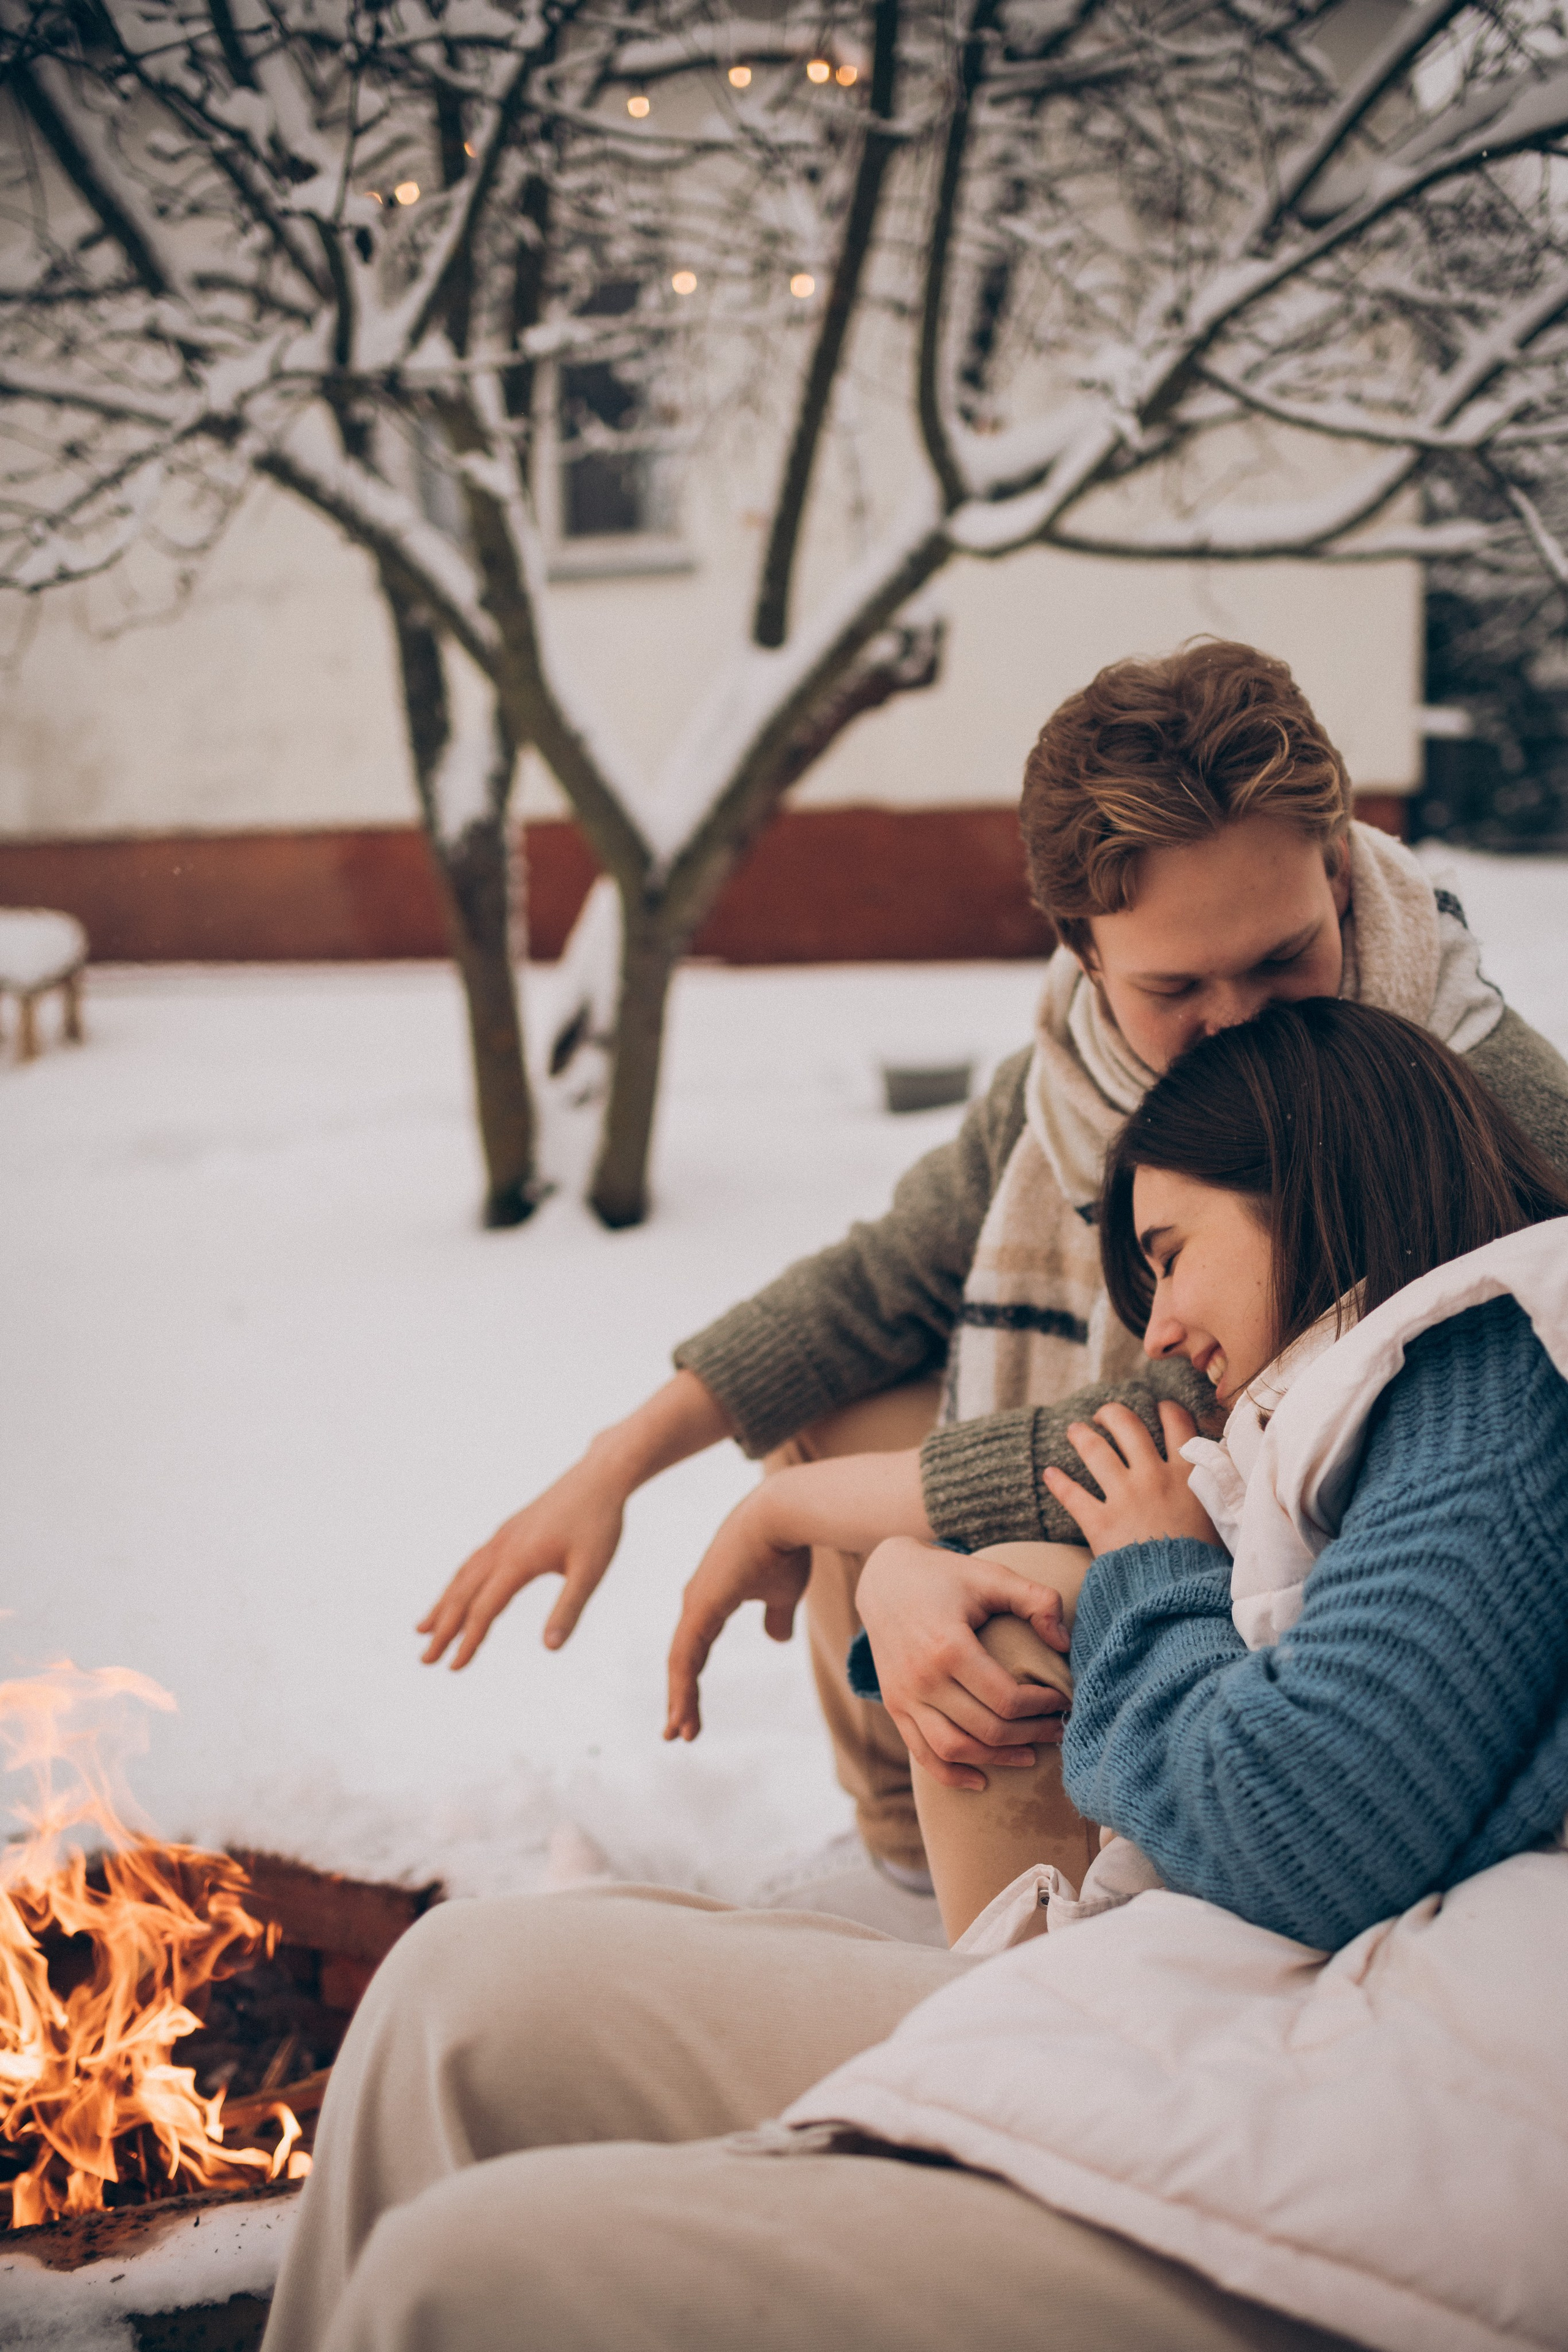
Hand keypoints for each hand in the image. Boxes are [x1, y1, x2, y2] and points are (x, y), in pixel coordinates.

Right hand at [418, 1445, 629, 1667]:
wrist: (599, 1477)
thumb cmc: (599, 1525)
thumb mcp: (590, 1571)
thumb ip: (569, 1609)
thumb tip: (551, 1649)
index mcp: (519, 1561)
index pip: (485, 1609)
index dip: (468, 1641)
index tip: (453, 1668)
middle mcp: (502, 1548)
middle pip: (463, 1594)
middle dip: (443, 1629)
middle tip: (425, 1660)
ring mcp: (502, 1537)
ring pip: (463, 1576)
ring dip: (443, 1605)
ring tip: (422, 1629)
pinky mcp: (508, 1531)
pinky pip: (474, 1561)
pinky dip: (458, 1582)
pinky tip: (457, 1591)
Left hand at [665, 1487, 811, 1742]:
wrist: (785, 1514)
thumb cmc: (786, 1546)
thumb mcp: (784, 1591)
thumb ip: (777, 1616)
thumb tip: (775, 1640)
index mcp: (712, 1600)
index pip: (695, 1649)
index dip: (691, 1682)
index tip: (689, 1714)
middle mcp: (697, 1602)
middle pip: (683, 1659)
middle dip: (680, 1698)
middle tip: (676, 1733)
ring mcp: (696, 1603)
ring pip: (680, 1662)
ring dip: (679, 1699)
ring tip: (679, 1733)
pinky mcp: (701, 1606)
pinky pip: (685, 1655)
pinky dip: (681, 1685)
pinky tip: (680, 1710)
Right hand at [855, 1538, 1072, 1792]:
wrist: (884, 1578)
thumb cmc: (947, 1578)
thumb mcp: (993, 1576)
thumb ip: (1037, 1599)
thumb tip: (1064, 1643)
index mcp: (949, 1647)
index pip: (1006, 1699)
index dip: (1042, 1706)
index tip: (1062, 1699)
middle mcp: (922, 1678)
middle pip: (987, 1729)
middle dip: (1031, 1735)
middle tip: (1058, 1729)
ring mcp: (904, 1696)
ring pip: (955, 1749)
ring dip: (998, 1759)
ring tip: (1030, 1755)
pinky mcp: (894, 1706)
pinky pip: (922, 1754)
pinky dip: (951, 1775)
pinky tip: (981, 1780)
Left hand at [1042, 1402, 1218, 1556]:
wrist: (1184, 1593)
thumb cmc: (1207, 1561)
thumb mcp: (1223, 1519)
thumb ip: (1216, 1494)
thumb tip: (1224, 1479)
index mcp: (1187, 1474)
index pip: (1178, 1423)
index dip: (1166, 1410)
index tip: (1158, 1407)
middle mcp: (1154, 1476)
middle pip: (1128, 1426)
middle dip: (1113, 1414)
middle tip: (1103, 1414)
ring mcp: (1125, 1497)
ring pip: (1096, 1451)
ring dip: (1081, 1436)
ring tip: (1074, 1430)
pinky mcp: (1101, 1522)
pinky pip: (1073, 1495)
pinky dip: (1059, 1482)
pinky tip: (1049, 1473)